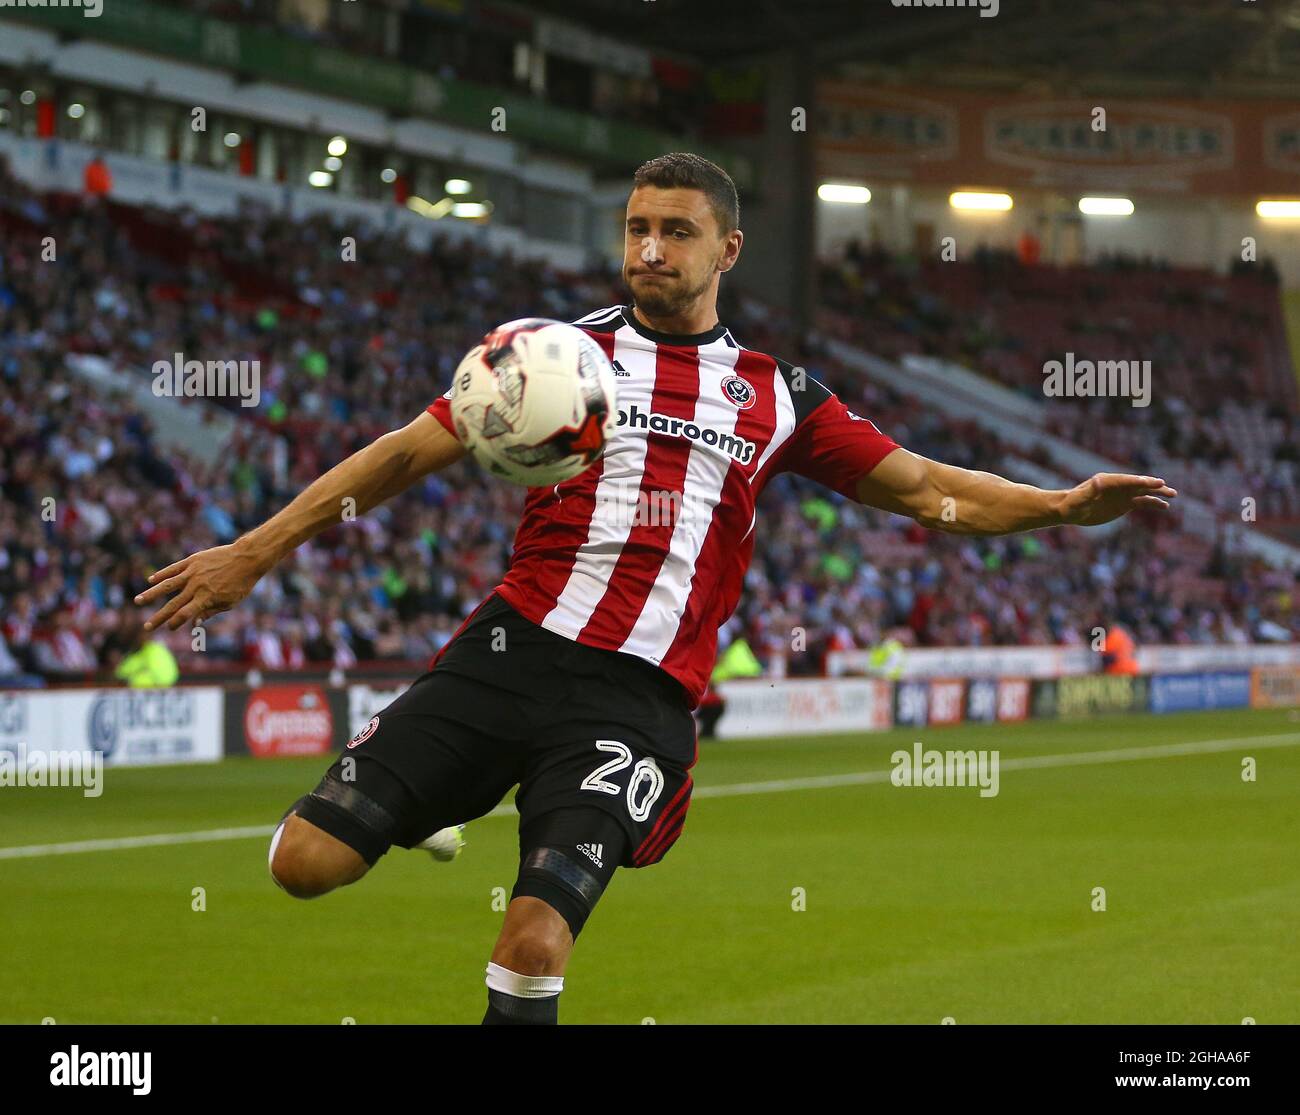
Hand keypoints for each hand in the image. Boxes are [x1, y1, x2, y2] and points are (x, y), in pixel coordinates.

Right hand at [134, 541, 267, 631]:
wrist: (247, 558)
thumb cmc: (241, 583)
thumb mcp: (230, 602)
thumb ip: (211, 612)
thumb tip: (194, 623)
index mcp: (206, 598)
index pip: (185, 615)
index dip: (175, 623)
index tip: (169, 628)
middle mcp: (196, 586)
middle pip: (173, 604)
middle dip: (159, 617)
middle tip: (146, 628)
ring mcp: (193, 572)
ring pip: (167, 585)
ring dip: (151, 594)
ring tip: (137, 601)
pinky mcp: (193, 561)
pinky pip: (174, 568)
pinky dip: (162, 574)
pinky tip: (151, 580)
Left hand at [1060, 473, 1177, 526]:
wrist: (1071, 510)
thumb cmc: (1072, 503)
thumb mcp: (1079, 498)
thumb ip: (1089, 491)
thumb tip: (1098, 482)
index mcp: (1107, 481)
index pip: (1126, 480)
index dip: (1138, 481)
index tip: (1151, 482)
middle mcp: (1118, 485)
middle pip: (1138, 483)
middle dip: (1152, 484)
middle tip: (1165, 486)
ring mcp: (1123, 494)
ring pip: (1144, 492)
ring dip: (1158, 493)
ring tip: (1173, 495)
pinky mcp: (1124, 504)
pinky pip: (1142, 502)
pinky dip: (1153, 503)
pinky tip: (1165, 506)